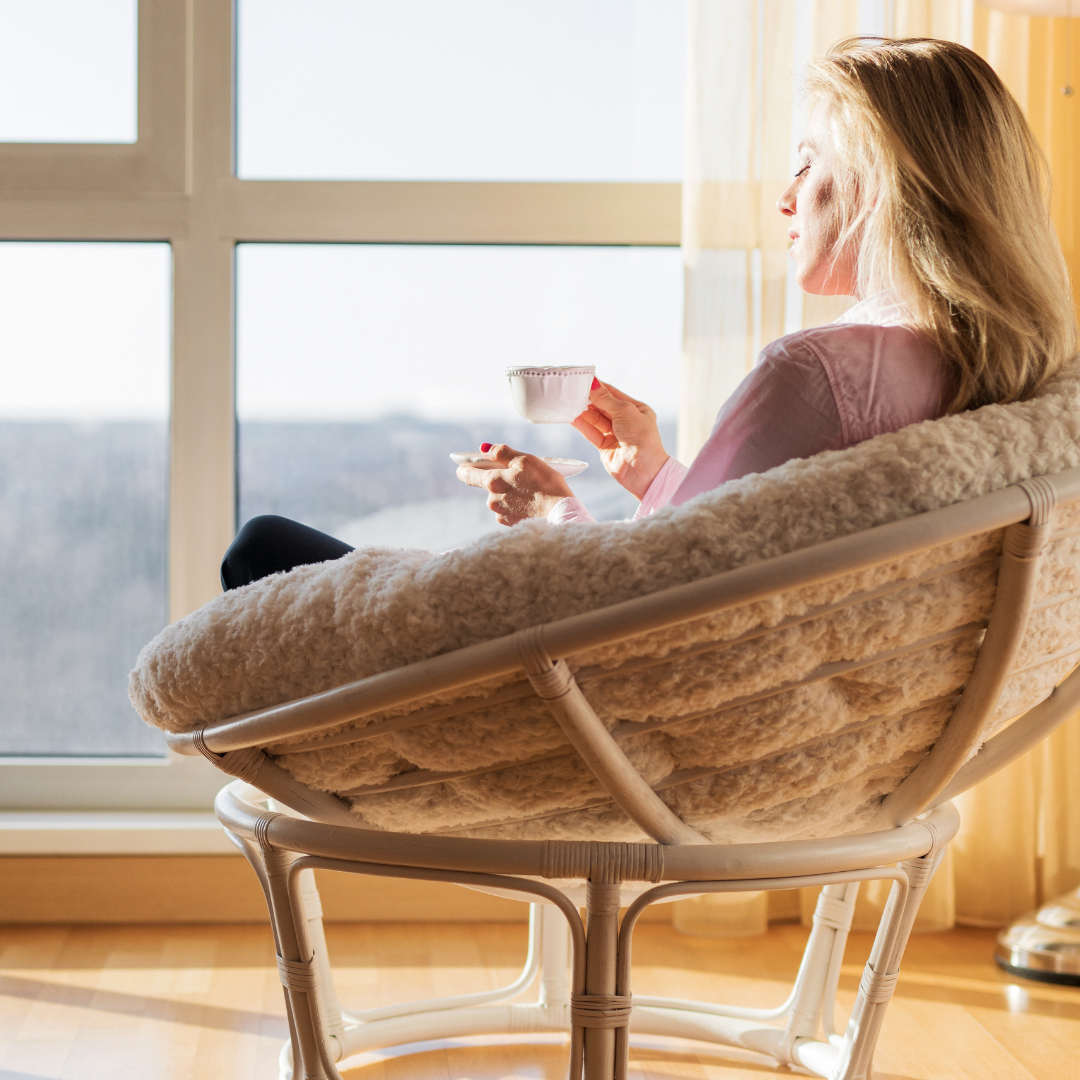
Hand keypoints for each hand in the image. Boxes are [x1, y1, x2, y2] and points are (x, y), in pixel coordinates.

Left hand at [456, 443, 572, 525]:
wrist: (560, 513)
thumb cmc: (545, 484)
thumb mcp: (525, 460)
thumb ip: (502, 452)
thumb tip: (484, 448)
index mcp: (492, 482)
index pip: (467, 474)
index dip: (465, 468)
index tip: (464, 465)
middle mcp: (492, 500)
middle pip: (488, 486)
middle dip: (499, 480)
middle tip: (518, 477)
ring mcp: (501, 514)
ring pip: (500, 499)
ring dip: (509, 493)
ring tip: (530, 491)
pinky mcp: (511, 524)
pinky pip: (509, 511)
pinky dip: (516, 506)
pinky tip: (530, 503)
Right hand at [573, 379, 668, 499]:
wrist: (643, 470)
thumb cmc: (641, 437)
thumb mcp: (625, 412)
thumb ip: (606, 399)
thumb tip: (593, 384)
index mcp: (636, 409)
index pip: (614, 394)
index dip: (599, 387)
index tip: (584, 379)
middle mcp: (626, 421)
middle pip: (603, 406)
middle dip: (589, 399)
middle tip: (573, 390)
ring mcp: (615, 434)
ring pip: (595, 419)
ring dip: (583, 411)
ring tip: (569, 402)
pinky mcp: (605, 447)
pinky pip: (591, 433)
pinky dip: (582, 425)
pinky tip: (571, 417)